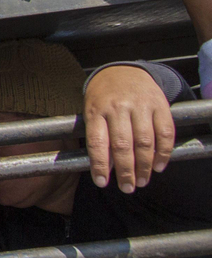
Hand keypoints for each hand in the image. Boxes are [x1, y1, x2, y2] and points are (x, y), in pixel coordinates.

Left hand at [83, 65, 174, 191]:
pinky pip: (165, 132)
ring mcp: (140, 105)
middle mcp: (118, 107)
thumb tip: (106, 169)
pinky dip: (164, 152)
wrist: (124, 70)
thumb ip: (98, 137)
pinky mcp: (159, 104)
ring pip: (145, 141)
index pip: (97, 142)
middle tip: (128, 188)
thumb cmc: (103, 98)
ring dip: (145, 166)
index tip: (102, 182)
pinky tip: (159, 166)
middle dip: (126, 171)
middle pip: (122, 145)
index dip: (99, 165)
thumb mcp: (92, 112)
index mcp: (96, 110)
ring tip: (143, 181)